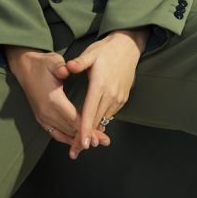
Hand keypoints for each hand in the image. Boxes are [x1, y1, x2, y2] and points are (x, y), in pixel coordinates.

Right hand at [4, 46, 110, 154]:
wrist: (25, 68)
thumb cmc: (42, 64)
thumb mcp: (53, 62)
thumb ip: (61, 67)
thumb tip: (67, 69)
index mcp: (52, 100)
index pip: (73, 119)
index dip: (87, 128)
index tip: (100, 135)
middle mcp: (47, 112)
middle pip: (70, 130)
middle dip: (87, 136)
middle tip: (104, 141)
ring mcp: (43, 117)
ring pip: (64, 133)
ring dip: (78, 139)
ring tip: (95, 143)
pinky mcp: (41, 118)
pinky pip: (55, 133)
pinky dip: (67, 138)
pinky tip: (76, 142)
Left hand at [65, 28, 148, 157]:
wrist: (128, 47)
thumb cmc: (106, 50)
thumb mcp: (91, 53)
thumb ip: (79, 62)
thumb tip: (68, 67)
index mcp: (100, 85)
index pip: (90, 112)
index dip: (84, 129)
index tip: (80, 144)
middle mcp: (111, 94)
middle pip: (97, 121)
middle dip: (87, 137)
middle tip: (76, 150)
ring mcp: (119, 97)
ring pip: (104, 119)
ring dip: (94, 131)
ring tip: (83, 143)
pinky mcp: (123, 98)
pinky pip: (110, 113)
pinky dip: (102, 122)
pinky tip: (94, 127)